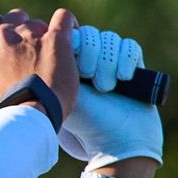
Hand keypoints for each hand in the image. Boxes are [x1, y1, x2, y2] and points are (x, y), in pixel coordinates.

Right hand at [0, 0, 79, 118]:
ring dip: (45, 36)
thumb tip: (3, 50)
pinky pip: (64, 18)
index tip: (1, 25)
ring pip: (39, 23)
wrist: (35, 114)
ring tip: (51, 60)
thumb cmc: (13, 104)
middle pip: (16, 16)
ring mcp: (30, 35)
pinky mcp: (56, 39)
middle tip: (31, 54)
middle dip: (23, 31)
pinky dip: (68, 26)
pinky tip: (69, 39)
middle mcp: (3, 36)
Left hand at [58, 25, 163, 169]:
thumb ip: (51, 69)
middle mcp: (90, 62)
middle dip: (90, 53)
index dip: (73, 43)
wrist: (117, 143)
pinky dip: (126, 60)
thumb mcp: (60, 94)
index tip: (72, 65)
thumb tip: (44, 46)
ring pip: (110, 40)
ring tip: (105, 87)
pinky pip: (130, 47)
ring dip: (107, 61)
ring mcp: (112, 64)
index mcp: (67, 66)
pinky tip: (123, 78)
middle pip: (90, 34)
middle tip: (87, 76)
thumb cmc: (84, 124)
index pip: (70, 36)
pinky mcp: (133, 67)